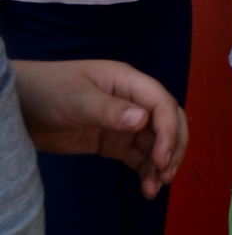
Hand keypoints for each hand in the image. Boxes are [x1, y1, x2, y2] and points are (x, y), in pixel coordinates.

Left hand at [13, 58, 188, 199]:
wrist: (21, 107)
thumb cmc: (49, 91)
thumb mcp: (77, 99)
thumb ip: (108, 110)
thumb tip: (142, 119)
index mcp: (128, 81)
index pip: (161, 103)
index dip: (168, 130)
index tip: (162, 159)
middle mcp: (132, 101)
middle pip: (166, 121)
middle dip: (172, 146)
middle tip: (165, 175)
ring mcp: (123, 122)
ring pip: (155, 142)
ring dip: (160, 163)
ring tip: (153, 188)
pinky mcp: (113, 142)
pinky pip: (138, 155)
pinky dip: (146, 170)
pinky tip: (146, 186)